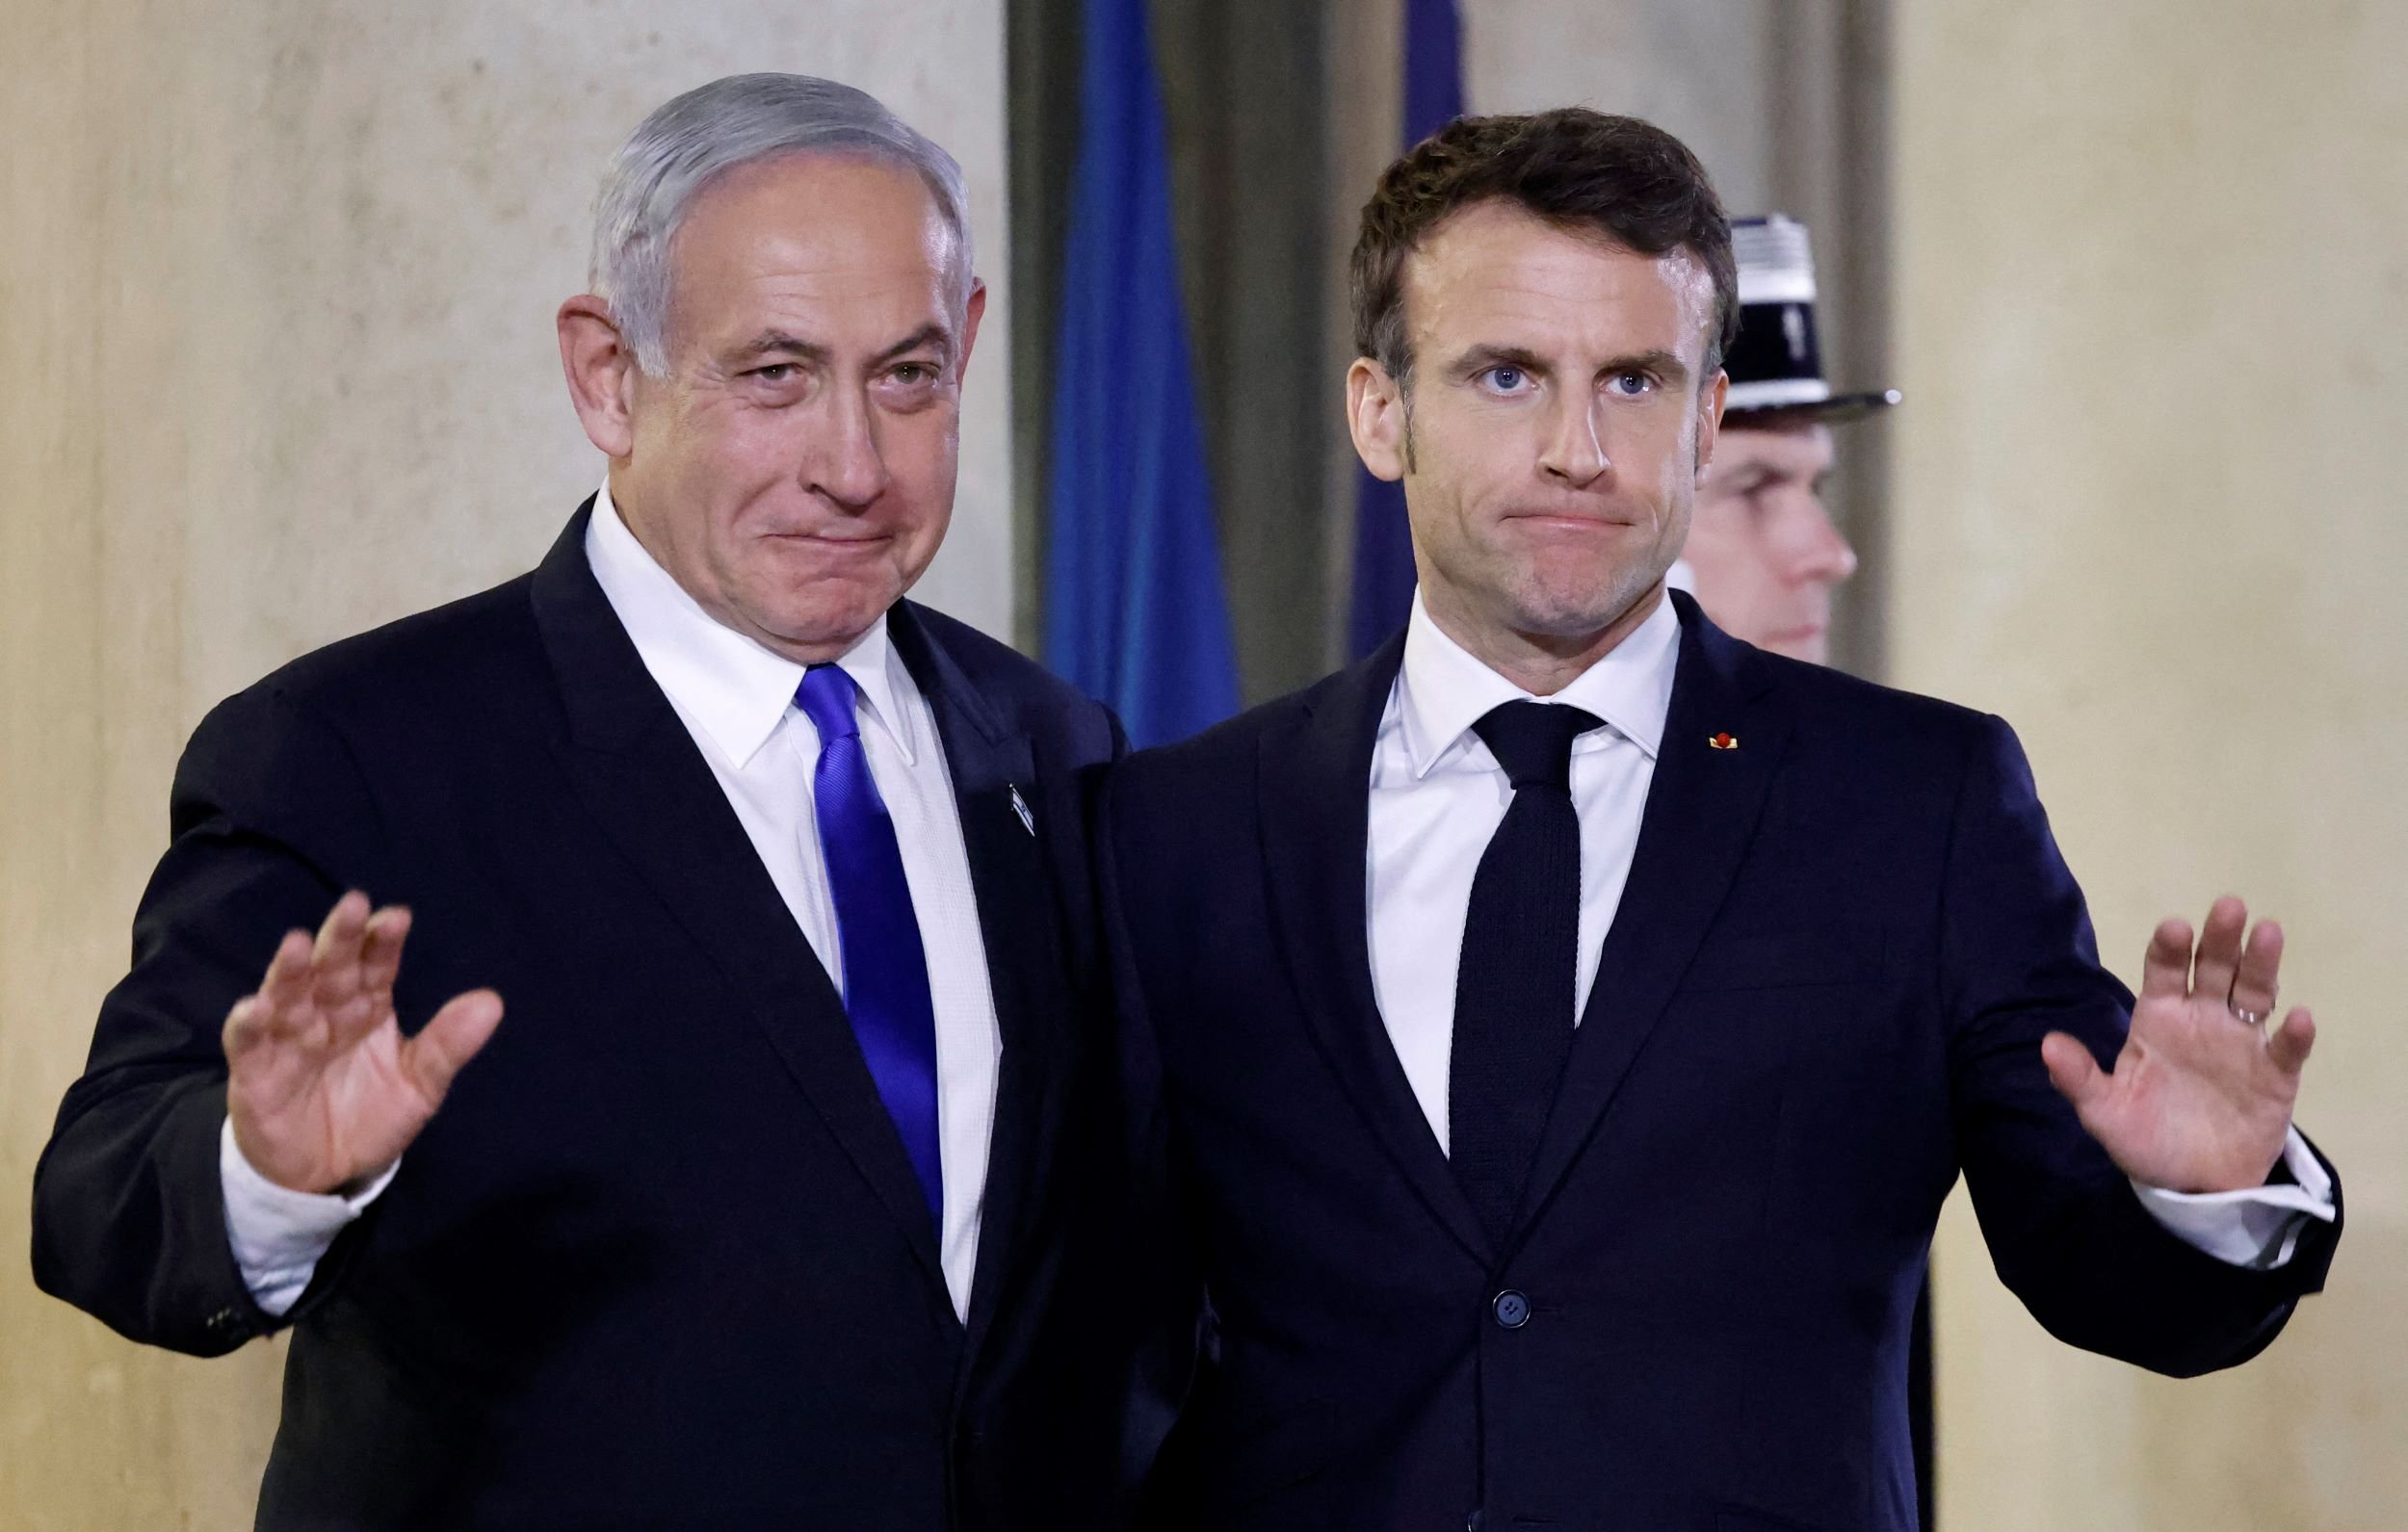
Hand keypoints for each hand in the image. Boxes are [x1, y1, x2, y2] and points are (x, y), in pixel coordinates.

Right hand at [223, 891, 502, 1194]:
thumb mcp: (419, 1086)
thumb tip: (492, 1002)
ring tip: (296, 944)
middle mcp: (327, 1012)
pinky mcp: (255, 1070)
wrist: (323, 1171)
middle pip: (332, 969)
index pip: (377, 966)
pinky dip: (247, 1023)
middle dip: (341, 939)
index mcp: (369, 1007)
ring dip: (290, 970)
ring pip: (287, 995)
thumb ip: (448, 1046)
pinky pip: (247, 1042)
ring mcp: (288, 1038)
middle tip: (353, 905)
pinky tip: (256, 1008)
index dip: (384, 942)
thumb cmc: (371, 1115)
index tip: (397, 918)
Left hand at [2041, 895, 2313, 1193]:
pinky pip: (2287, 1050)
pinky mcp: (2275, 1076)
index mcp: (2159, 1019)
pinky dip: (2294, 1034)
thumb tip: (2047, 1044)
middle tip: (2229, 907)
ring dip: (2262, 965)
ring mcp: (2242, 1044)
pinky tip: (2299, 1017)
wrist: (2193, 1184)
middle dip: (2221, 939)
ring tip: (2268, 933)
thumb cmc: (2145, 1137)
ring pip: (2254, 994)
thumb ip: (2079, 1078)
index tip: (2174, 928)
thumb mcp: (2104, 1112)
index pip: (2163, 972)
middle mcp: (2202, 1020)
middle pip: (2214, 970)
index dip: (2168, 948)